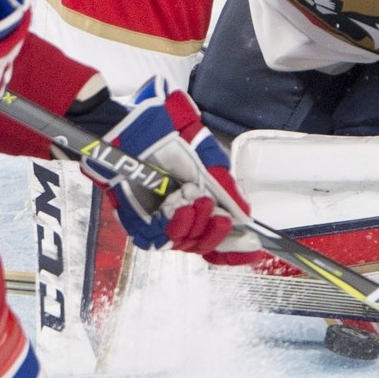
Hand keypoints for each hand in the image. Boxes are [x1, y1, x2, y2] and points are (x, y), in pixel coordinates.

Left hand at [79, 78, 263, 265]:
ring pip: (184, 243)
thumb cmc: (161, 135)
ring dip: (196, 226)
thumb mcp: (202, 152)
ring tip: (197, 202)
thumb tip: (244, 211)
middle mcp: (181, 216)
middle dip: (215, 233)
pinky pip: (158, 238)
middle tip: (220, 216)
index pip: (220, 237)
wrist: (126, 129)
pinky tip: (179, 210)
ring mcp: (159, 222)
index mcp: (200, 201)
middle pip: (204, 245)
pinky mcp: (137, 224)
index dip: (236, 248)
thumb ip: (223, 182)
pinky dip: (173, 226)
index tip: (252, 248)